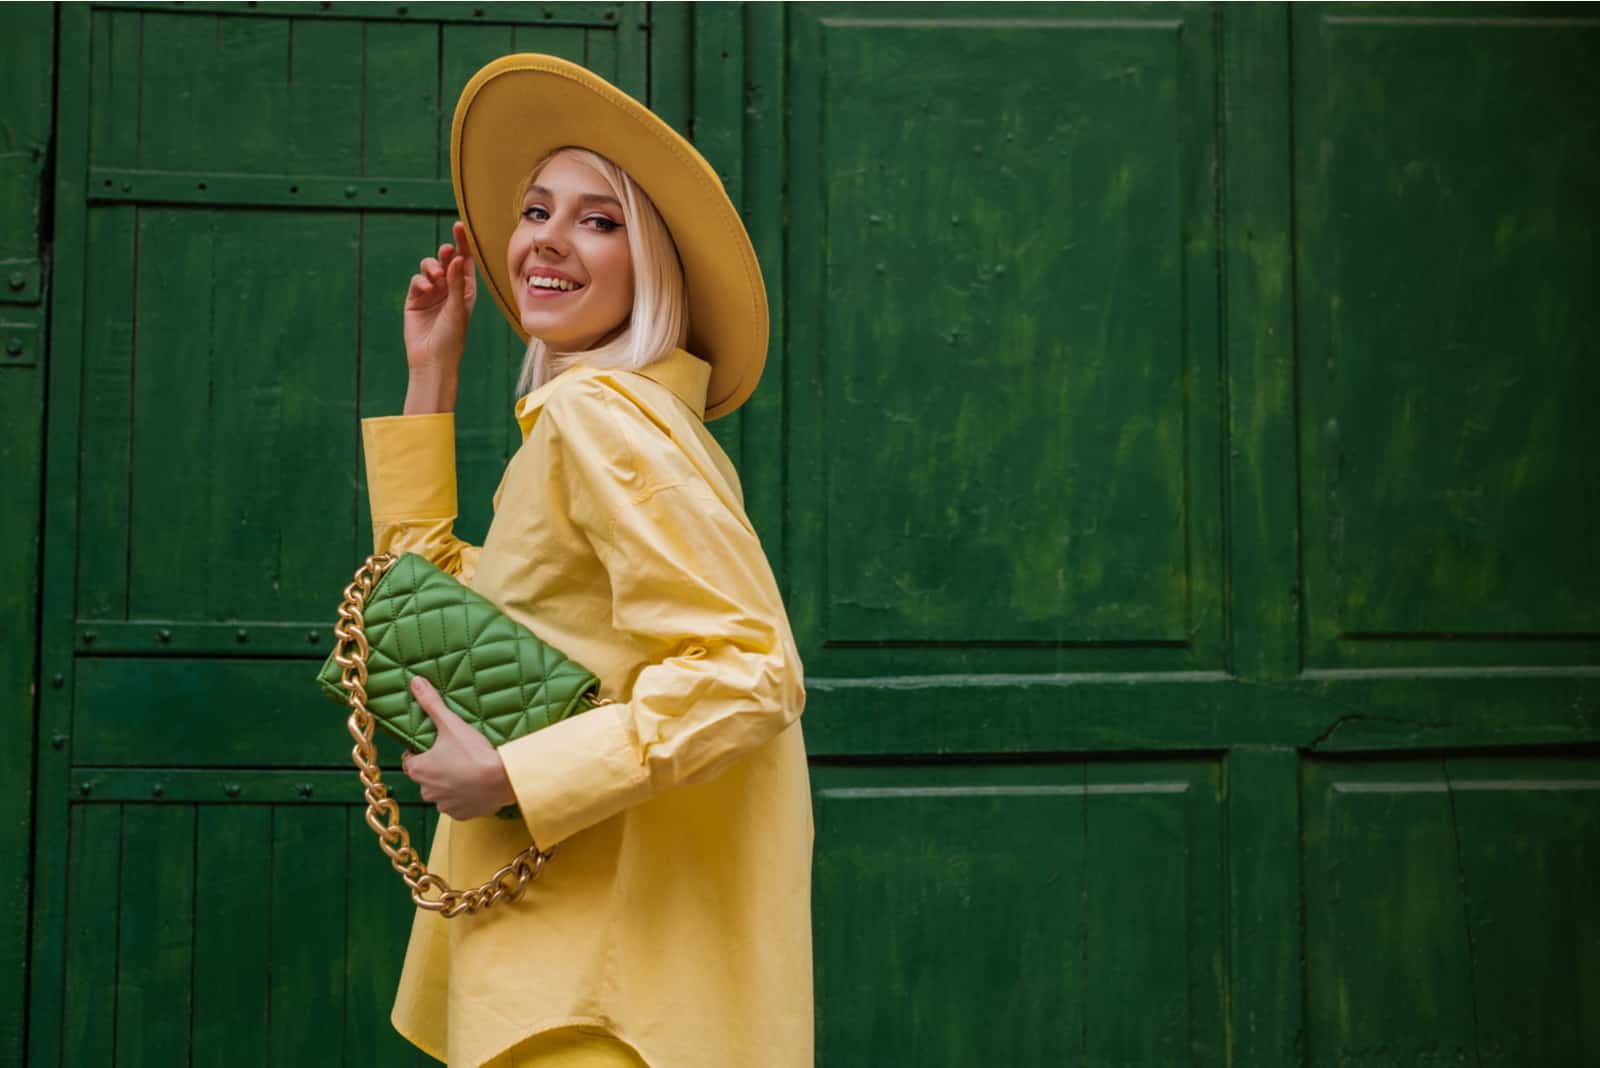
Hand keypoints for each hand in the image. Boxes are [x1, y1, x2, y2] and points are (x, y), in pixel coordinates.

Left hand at [399, 676, 516, 820]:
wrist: (503, 779)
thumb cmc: (474, 752)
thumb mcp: (451, 724)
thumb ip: (431, 704)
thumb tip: (415, 681)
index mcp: (419, 769)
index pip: (410, 760)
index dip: (421, 751)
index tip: (437, 745)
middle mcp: (426, 791)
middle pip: (426, 777)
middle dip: (437, 768)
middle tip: (456, 755)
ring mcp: (444, 805)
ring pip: (441, 792)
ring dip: (450, 784)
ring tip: (468, 770)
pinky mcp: (461, 814)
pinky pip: (457, 805)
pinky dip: (463, 797)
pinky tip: (476, 785)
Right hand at [403, 220, 477, 377]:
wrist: (432, 359)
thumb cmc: (452, 337)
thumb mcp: (458, 308)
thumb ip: (457, 282)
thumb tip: (457, 257)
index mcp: (466, 290)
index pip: (465, 262)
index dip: (462, 243)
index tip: (459, 226)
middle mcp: (449, 289)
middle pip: (446, 261)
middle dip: (445, 254)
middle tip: (446, 251)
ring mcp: (431, 293)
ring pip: (429, 268)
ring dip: (432, 267)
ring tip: (436, 278)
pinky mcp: (415, 299)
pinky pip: (417, 281)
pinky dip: (421, 282)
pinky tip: (427, 290)